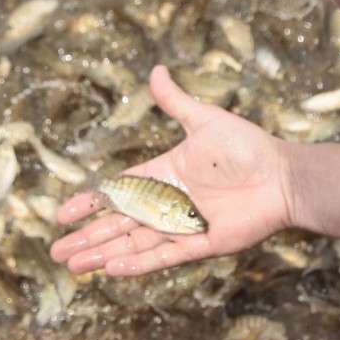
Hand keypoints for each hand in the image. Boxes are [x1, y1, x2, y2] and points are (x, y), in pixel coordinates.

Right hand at [48, 65, 296, 275]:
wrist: (283, 175)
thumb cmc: (247, 147)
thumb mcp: (205, 120)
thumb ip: (176, 102)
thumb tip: (156, 70)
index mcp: (163, 176)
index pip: (118, 193)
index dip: (90, 204)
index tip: (63, 215)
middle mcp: (169, 205)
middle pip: (119, 225)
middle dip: (88, 238)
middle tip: (57, 252)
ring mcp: (184, 226)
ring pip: (135, 244)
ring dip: (104, 254)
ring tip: (74, 266)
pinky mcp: (202, 244)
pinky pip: (165, 257)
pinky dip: (140, 264)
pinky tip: (113, 268)